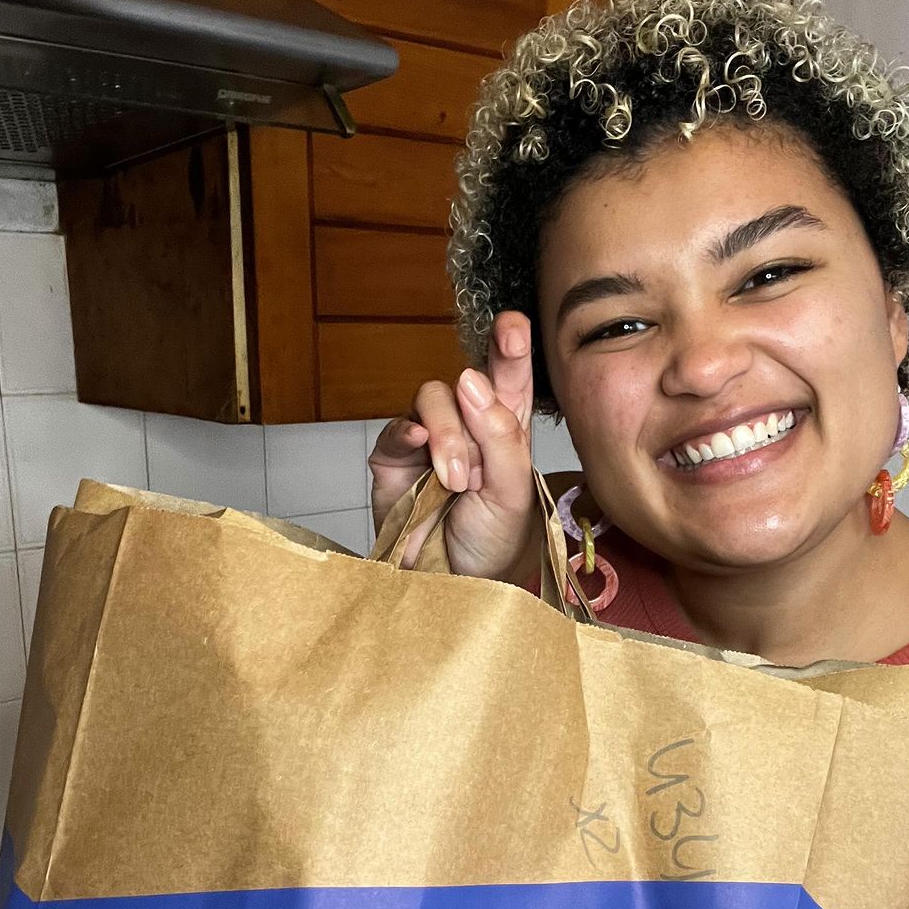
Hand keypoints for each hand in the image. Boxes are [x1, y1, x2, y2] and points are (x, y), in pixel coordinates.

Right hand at [368, 311, 539, 580]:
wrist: (451, 584)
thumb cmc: (489, 542)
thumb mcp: (513, 494)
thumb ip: (501, 438)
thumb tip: (471, 381)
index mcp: (505, 432)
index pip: (512, 382)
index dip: (512, 350)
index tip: (514, 325)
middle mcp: (468, 427)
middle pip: (469, 379)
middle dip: (484, 374)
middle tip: (494, 366)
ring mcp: (428, 440)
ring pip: (434, 399)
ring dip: (450, 436)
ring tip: (458, 481)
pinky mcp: (394, 457)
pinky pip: (397, 428)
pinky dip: (410, 433)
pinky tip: (421, 446)